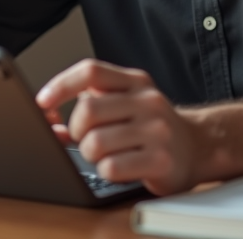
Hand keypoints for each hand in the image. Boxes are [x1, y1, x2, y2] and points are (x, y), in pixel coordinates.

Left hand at [35, 60, 199, 195]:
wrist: (198, 147)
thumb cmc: (152, 126)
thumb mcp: (126, 104)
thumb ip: (90, 104)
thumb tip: (48, 118)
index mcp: (135, 82)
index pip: (91, 71)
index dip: (61, 85)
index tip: (44, 102)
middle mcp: (148, 101)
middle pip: (87, 111)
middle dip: (76, 132)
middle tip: (85, 139)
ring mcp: (157, 130)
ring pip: (95, 143)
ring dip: (90, 155)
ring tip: (103, 155)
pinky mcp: (161, 160)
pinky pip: (112, 167)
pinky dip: (106, 171)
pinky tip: (118, 167)